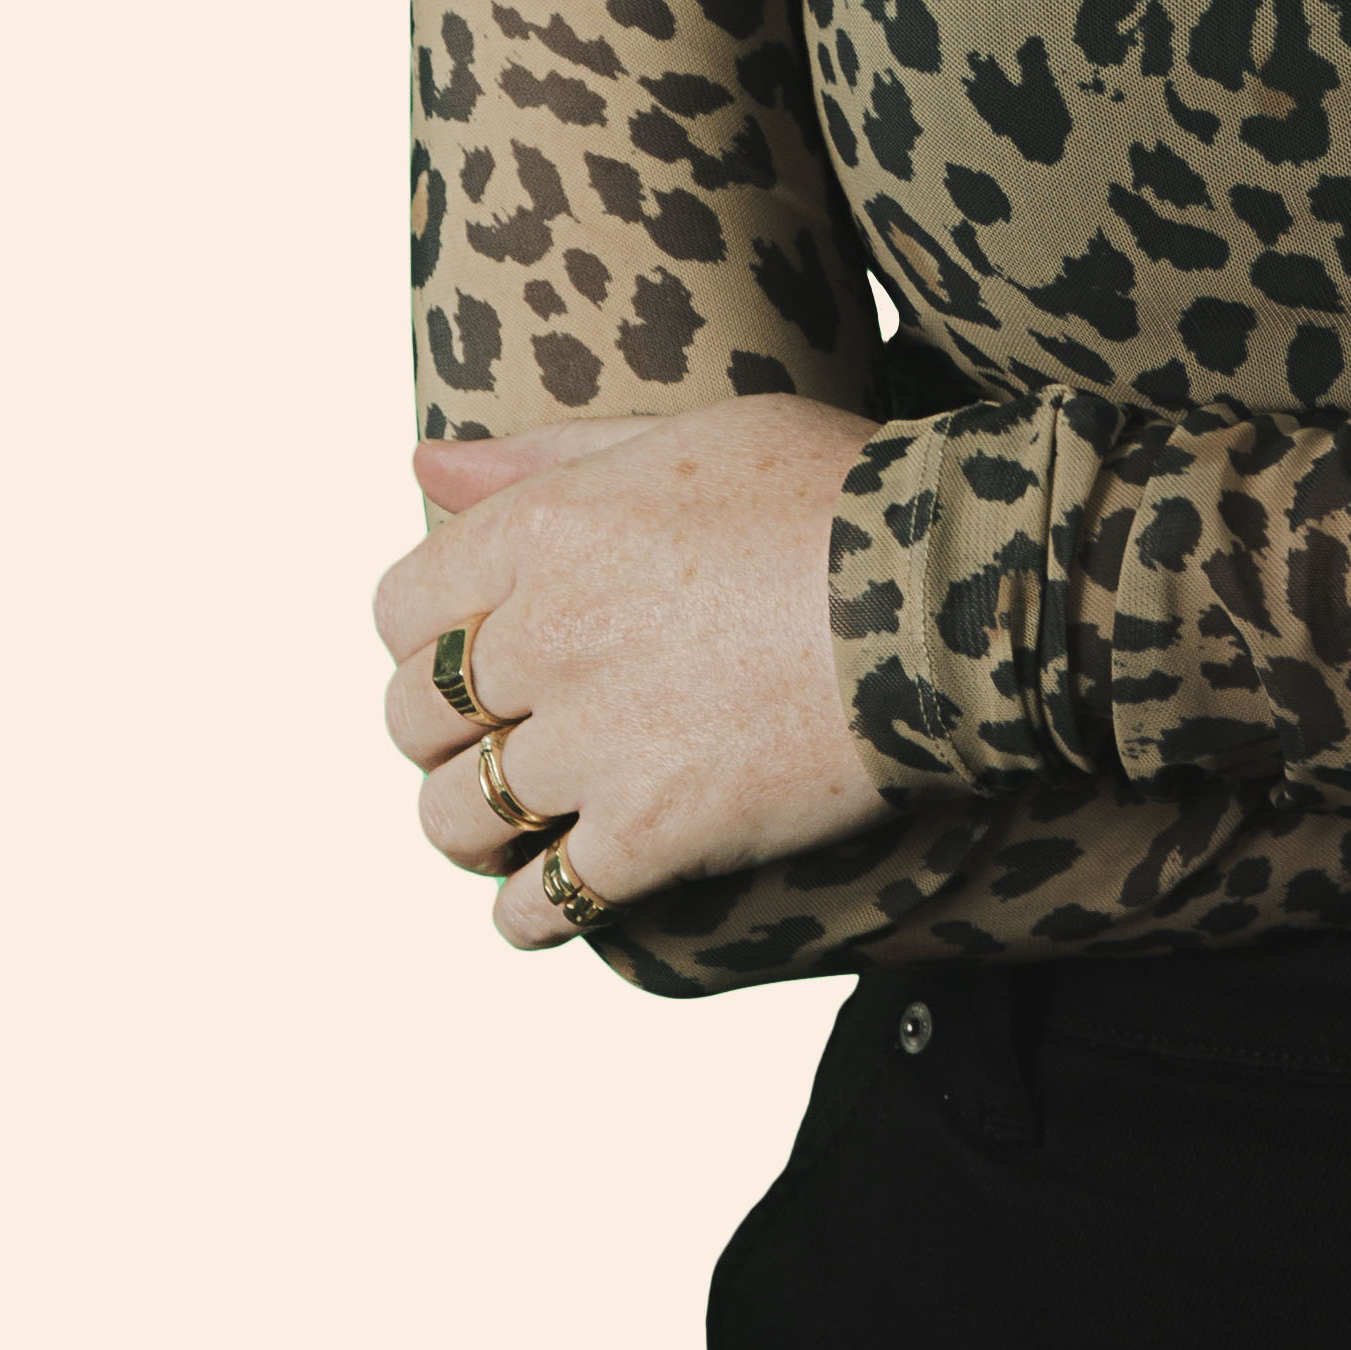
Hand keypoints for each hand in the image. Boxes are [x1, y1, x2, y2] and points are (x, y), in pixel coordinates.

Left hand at [370, 392, 883, 947]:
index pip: (400, 609)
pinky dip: (533, 913)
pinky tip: (566, 896)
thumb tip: (423, 460)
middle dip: (446, 738)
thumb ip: (547, 456)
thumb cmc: (832, 495)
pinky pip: (539, 904)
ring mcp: (597, 741)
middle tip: (507, 744)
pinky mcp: (654, 833)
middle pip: (414, 718)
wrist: (950, 595)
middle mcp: (548, 634)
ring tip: (525, 826)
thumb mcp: (684, 436)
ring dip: (477, 830)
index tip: (474, 660)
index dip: (426, 641)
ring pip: (457, 819)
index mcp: (547, 530)